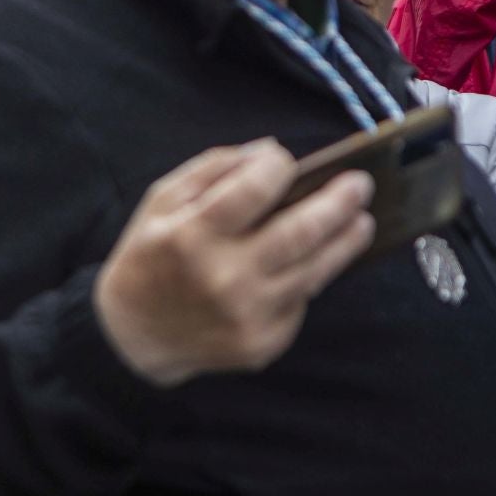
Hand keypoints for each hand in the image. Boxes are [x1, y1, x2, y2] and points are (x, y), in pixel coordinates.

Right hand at [94, 140, 374, 387]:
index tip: (286, 161)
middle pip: (302, 232)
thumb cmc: (149, 259)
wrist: (133, 337)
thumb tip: (269, 152)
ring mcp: (247, 314)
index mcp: (192, 234)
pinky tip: (310, 264)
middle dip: (339, 202)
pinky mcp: (262, 344)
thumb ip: (212, 169)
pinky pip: (299, 303)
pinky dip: (308, 279)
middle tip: (360, 184)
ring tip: (361, 220)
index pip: (254, 189)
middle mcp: (224, 276)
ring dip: (346, 241)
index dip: (278, 167)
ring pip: (315, 271)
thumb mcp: (161, 202)